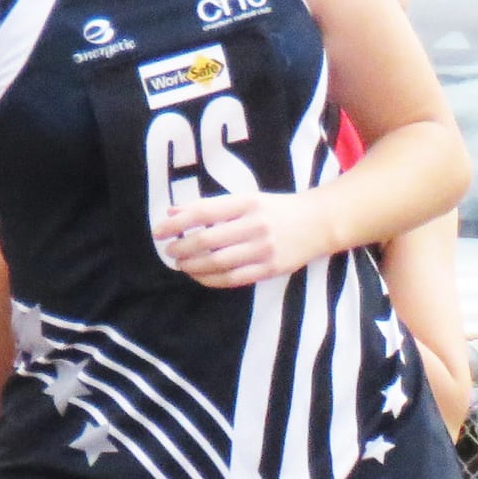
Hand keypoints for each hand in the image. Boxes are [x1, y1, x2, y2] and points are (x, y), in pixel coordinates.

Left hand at [153, 191, 331, 287]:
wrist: (319, 223)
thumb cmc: (277, 210)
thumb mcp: (247, 199)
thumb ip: (212, 206)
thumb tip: (173, 213)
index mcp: (247, 202)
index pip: (203, 212)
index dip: (177, 224)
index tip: (158, 231)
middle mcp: (254, 225)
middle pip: (207, 239)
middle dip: (182, 247)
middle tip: (169, 251)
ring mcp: (264, 249)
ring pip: (218, 262)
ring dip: (193, 266)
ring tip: (182, 265)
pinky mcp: (271, 269)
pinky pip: (234, 278)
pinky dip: (211, 279)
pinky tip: (200, 276)